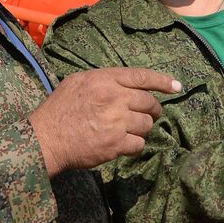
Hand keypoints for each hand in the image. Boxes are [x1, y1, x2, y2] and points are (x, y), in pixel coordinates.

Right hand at [29, 68, 180, 174]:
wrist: (46, 139)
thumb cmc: (59, 109)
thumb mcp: (77, 82)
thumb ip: (103, 79)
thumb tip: (124, 83)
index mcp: (104, 79)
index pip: (142, 77)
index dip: (163, 81)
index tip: (177, 87)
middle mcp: (114, 98)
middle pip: (149, 102)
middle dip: (153, 110)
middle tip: (149, 115)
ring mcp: (116, 122)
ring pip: (146, 124)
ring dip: (142, 128)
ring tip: (129, 130)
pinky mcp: (116, 144)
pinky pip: (138, 144)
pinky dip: (134, 145)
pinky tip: (123, 145)